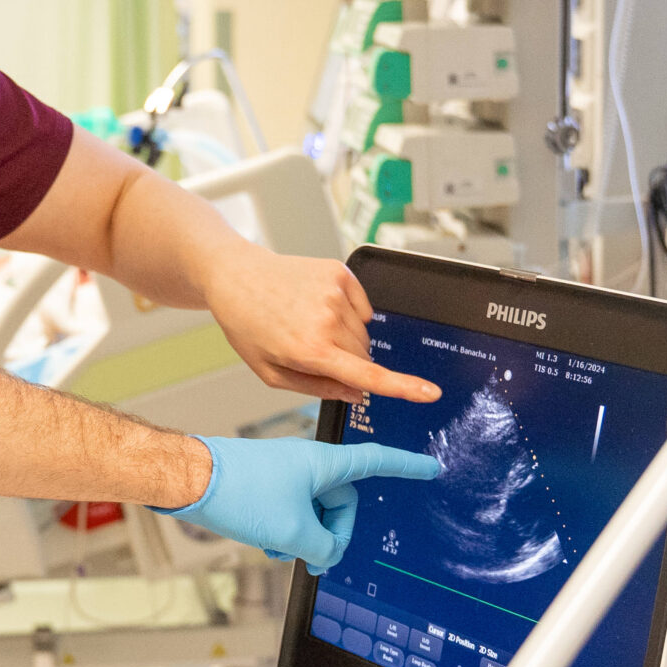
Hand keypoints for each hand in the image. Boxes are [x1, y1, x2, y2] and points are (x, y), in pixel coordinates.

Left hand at [160, 437, 442, 572]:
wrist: (190, 479)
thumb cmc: (239, 493)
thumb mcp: (293, 532)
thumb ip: (324, 547)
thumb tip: (326, 552)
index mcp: (324, 464)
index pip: (377, 461)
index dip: (406, 466)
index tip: (430, 466)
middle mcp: (308, 463)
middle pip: (341, 503)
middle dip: (332, 534)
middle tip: (316, 559)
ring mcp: (285, 472)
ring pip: (313, 511)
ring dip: (305, 536)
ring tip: (282, 550)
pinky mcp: (265, 483)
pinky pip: (291, 509)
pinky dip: (286, 530)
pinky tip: (269, 544)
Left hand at [201, 248, 440, 404]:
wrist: (236, 276)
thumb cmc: (248, 326)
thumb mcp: (271, 372)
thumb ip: (317, 387)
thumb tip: (356, 393)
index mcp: (309, 349)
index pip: (367, 374)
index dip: (403, 386)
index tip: (430, 393)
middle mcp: (326, 320)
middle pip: (365, 355)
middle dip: (347, 361)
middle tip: (311, 349)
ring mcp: (335, 292)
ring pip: (363, 332)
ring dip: (345, 336)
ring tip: (308, 323)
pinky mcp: (339, 273)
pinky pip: (363, 306)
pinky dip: (347, 313)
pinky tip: (318, 308)